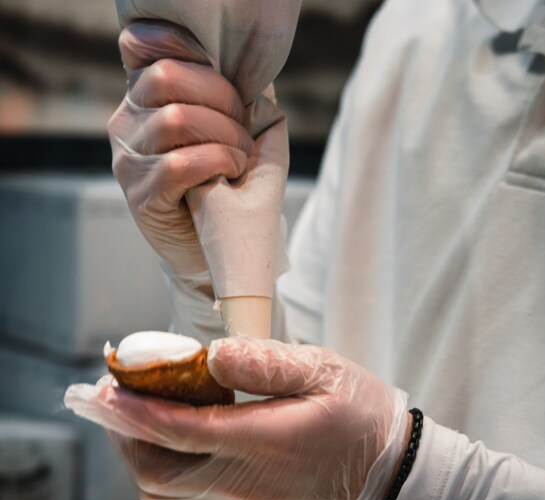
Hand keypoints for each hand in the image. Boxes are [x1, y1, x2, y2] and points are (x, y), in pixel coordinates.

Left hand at [64, 338, 408, 499]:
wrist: (389, 478)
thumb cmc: (358, 417)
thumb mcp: (322, 372)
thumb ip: (264, 363)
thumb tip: (212, 355)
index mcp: (262, 444)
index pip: (177, 430)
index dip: (132, 409)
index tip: (103, 388)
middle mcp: (244, 488)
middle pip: (156, 471)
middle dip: (123, 434)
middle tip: (113, 400)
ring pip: (163, 495)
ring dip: (140, 456)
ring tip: (135, 421)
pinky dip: (163, 478)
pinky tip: (171, 451)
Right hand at [108, 22, 253, 291]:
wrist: (211, 249)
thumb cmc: (225, 189)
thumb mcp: (233, 137)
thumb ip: (237, 103)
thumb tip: (260, 74)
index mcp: (144, 101)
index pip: (142, 49)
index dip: (183, 48)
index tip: (221, 74)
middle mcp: (127, 124)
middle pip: (167, 77)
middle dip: (221, 97)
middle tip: (243, 127)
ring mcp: (129, 160)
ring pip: (176, 119)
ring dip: (226, 135)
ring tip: (241, 157)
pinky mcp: (140, 195)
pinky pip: (179, 163)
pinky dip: (217, 161)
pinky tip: (232, 172)